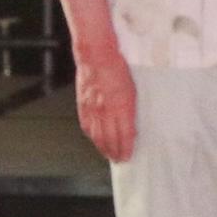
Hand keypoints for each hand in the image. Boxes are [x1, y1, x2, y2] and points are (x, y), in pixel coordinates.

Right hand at [71, 38, 137, 163]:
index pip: (124, 135)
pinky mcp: (83, 104)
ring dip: (103, 147)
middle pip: (110, 139)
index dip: (125, 149)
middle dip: (114, 152)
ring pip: (97, 135)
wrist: (96, 56)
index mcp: (121, 107)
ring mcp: (92, 109)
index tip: (128, 157)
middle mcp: (106, 111)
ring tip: (108, 154)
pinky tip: (95, 140)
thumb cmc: (117, 69)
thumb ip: (131, 110)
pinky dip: (92, 136)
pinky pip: (87, 125)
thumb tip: (132, 126)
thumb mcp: (133, 90)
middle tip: (119, 160)